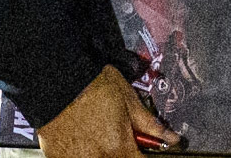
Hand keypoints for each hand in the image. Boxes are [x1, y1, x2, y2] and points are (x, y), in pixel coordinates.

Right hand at [36, 64, 182, 157]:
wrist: (58, 79)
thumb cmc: (93, 85)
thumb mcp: (129, 101)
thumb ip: (151, 125)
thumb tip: (172, 138)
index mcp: (118, 148)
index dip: (146, 155)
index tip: (145, 148)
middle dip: (124, 152)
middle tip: (120, 135)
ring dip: (105, 152)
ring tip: (101, 133)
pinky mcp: (58, 157)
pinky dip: (85, 152)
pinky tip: (84, 136)